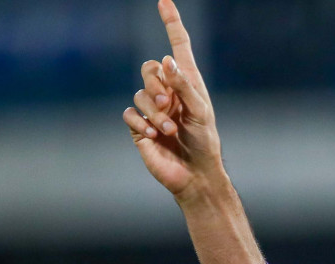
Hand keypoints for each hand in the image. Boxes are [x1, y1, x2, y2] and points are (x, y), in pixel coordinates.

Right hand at [123, 0, 222, 200]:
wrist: (194, 174)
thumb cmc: (204, 142)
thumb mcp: (200, 112)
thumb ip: (184, 86)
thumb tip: (166, 60)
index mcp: (186, 83)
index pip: (177, 46)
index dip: (171, 23)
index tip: (164, 1)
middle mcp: (167, 92)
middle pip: (148, 68)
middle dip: (156, 84)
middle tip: (169, 104)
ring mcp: (151, 108)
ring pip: (139, 93)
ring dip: (154, 112)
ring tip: (169, 130)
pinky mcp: (139, 126)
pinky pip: (130, 114)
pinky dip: (141, 123)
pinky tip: (153, 136)